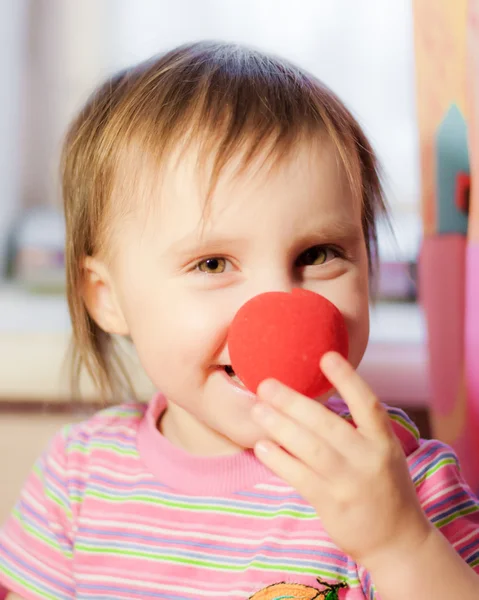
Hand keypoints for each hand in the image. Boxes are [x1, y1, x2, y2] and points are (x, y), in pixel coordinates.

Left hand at [252, 351, 432, 568]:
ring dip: (280, 427)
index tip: (326, 356)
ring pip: (310, 449)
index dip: (348, 379)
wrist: (396, 541)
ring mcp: (350, 483)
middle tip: (266, 384)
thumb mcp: (383, 452)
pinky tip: (262, 445)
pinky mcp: (332, 505)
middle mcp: (369, 459)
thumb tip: (313, 397)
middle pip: (327, 425)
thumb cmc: (382, 486)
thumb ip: (356, 428)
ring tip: (257, 409)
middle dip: (293, 402)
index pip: (368, 404)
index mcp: (383, 441)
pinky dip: (279, 460)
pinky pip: (300, 477)